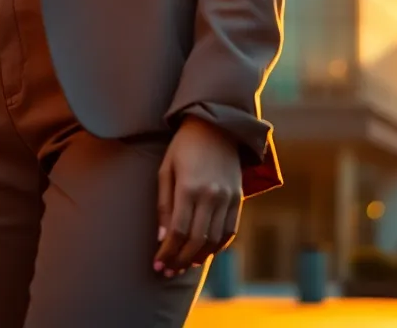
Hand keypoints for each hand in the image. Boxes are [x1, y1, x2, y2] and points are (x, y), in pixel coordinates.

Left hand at [153, 116, 243, 277]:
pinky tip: (205, 252)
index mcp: (189, 187)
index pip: (178, 231)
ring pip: (214, 240)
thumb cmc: (183, 146)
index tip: (158, 264)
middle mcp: (211, 195)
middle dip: (180, 260)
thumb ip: (164, 204)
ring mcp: (227, 197)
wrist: (216, 125)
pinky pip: (230, 231)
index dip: (167, 252)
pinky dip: (218, 246)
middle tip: (168, 271)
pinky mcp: (238, 197)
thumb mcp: (166, 170)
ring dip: (199, 257)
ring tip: (184, 265)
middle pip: (196, 240)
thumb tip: (162, 238)